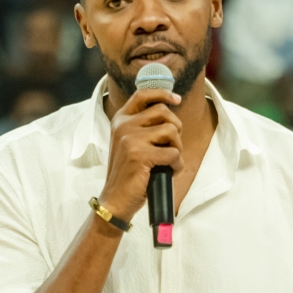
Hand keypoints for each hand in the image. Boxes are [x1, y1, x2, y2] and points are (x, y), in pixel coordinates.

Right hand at [99, 88, 183, 223]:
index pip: (143, 94)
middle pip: (164, 112)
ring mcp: (130, 139)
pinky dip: (177, 165)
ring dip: (177, 148)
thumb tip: (170, 111)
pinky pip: (173, 153)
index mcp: (120, 120)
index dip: (162, 93)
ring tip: (168, 161)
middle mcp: (123, 126)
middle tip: (171, 146)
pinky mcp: (140, 155)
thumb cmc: (129, 172)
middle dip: (175, 129)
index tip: (176, 99)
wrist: (115, 199)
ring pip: (171, 131)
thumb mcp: (130, 143)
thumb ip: (143, 126)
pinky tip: (168, 172)